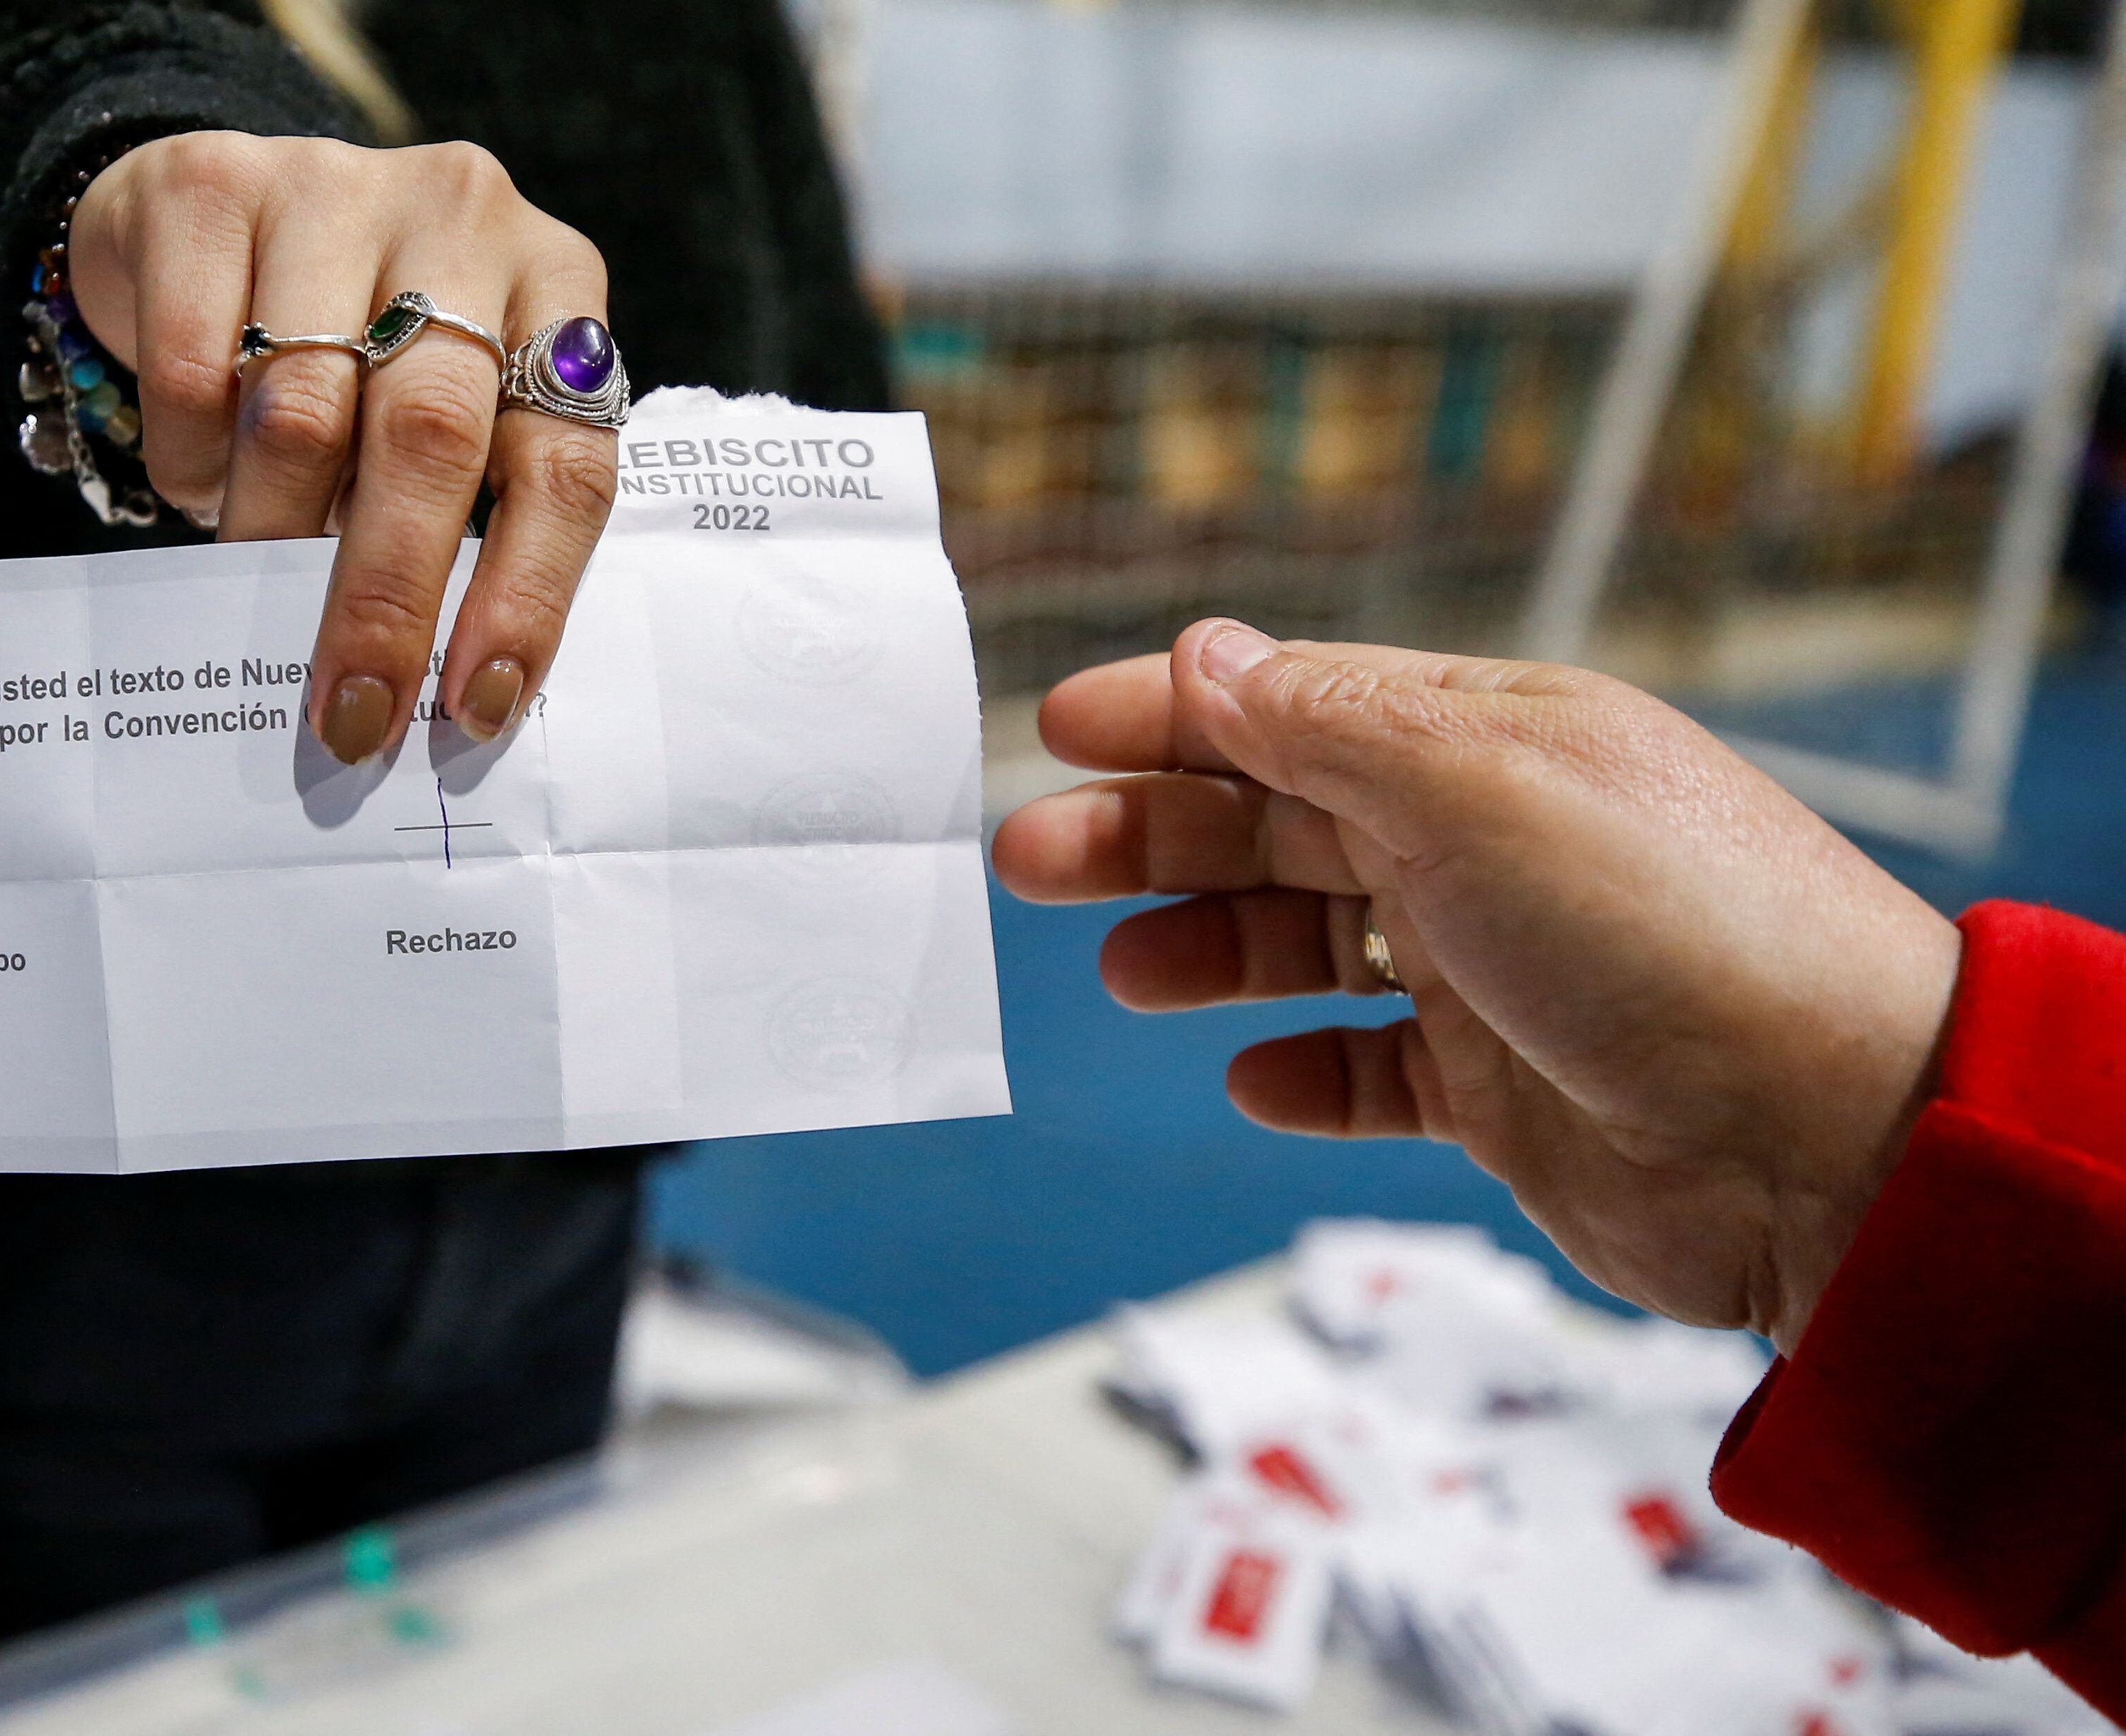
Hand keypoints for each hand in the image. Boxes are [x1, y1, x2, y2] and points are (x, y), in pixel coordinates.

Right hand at [70, 133, 616, 759]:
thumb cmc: (358, 350)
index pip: (566, 461)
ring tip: (253, 572)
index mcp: (556, 288)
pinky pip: (193, 370)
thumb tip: (443, 692)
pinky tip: (204, 475)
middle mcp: (465, 219)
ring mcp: (337, 185)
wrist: (213, 212)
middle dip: (387, 597)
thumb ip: (466, 517)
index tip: (481, 702)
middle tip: (352, 709)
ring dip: (271, 530)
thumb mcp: (444, 413)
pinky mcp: (212, 183)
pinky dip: (192, 461)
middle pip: (432, 439)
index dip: (527, 593)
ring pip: (300, 412)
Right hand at [991, 621, 1962, 1352]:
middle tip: (1033, 862)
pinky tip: (1257, 1080)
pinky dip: (1304, 1074)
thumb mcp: (1477, 788)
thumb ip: (1326, 725)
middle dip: (1149, 835)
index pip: (1293, 705)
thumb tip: (1209, 654)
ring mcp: (1493, 968)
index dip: (1171, 711)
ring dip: (1206, 949)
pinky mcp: (1504, 1090)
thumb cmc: (1677, 931)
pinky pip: (1373, 1072)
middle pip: (1275, 823)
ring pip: (1307, 945)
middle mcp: (1483, 844)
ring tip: (1128, 974)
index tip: (1057, 727)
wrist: (1832, 1134)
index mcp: (1483, 741)